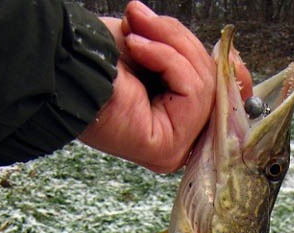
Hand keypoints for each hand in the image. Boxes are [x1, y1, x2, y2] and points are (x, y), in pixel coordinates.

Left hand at [79, 1, 252, 172]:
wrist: (65, 69)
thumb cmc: (97, 62)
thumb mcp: (156, 49)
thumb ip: (191, 57)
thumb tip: (229, 55)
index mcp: (176, 123)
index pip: (219, 97)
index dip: (226, 71)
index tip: (225, 50)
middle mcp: (178, 141)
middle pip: (212, 85)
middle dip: (180, 43)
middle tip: (144, 21)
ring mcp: (174, 149)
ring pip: (204, 85)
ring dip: (170, 46)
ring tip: (136, 35)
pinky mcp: (168, 148)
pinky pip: (192, 93)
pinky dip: (166, 59)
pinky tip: (138, 50)